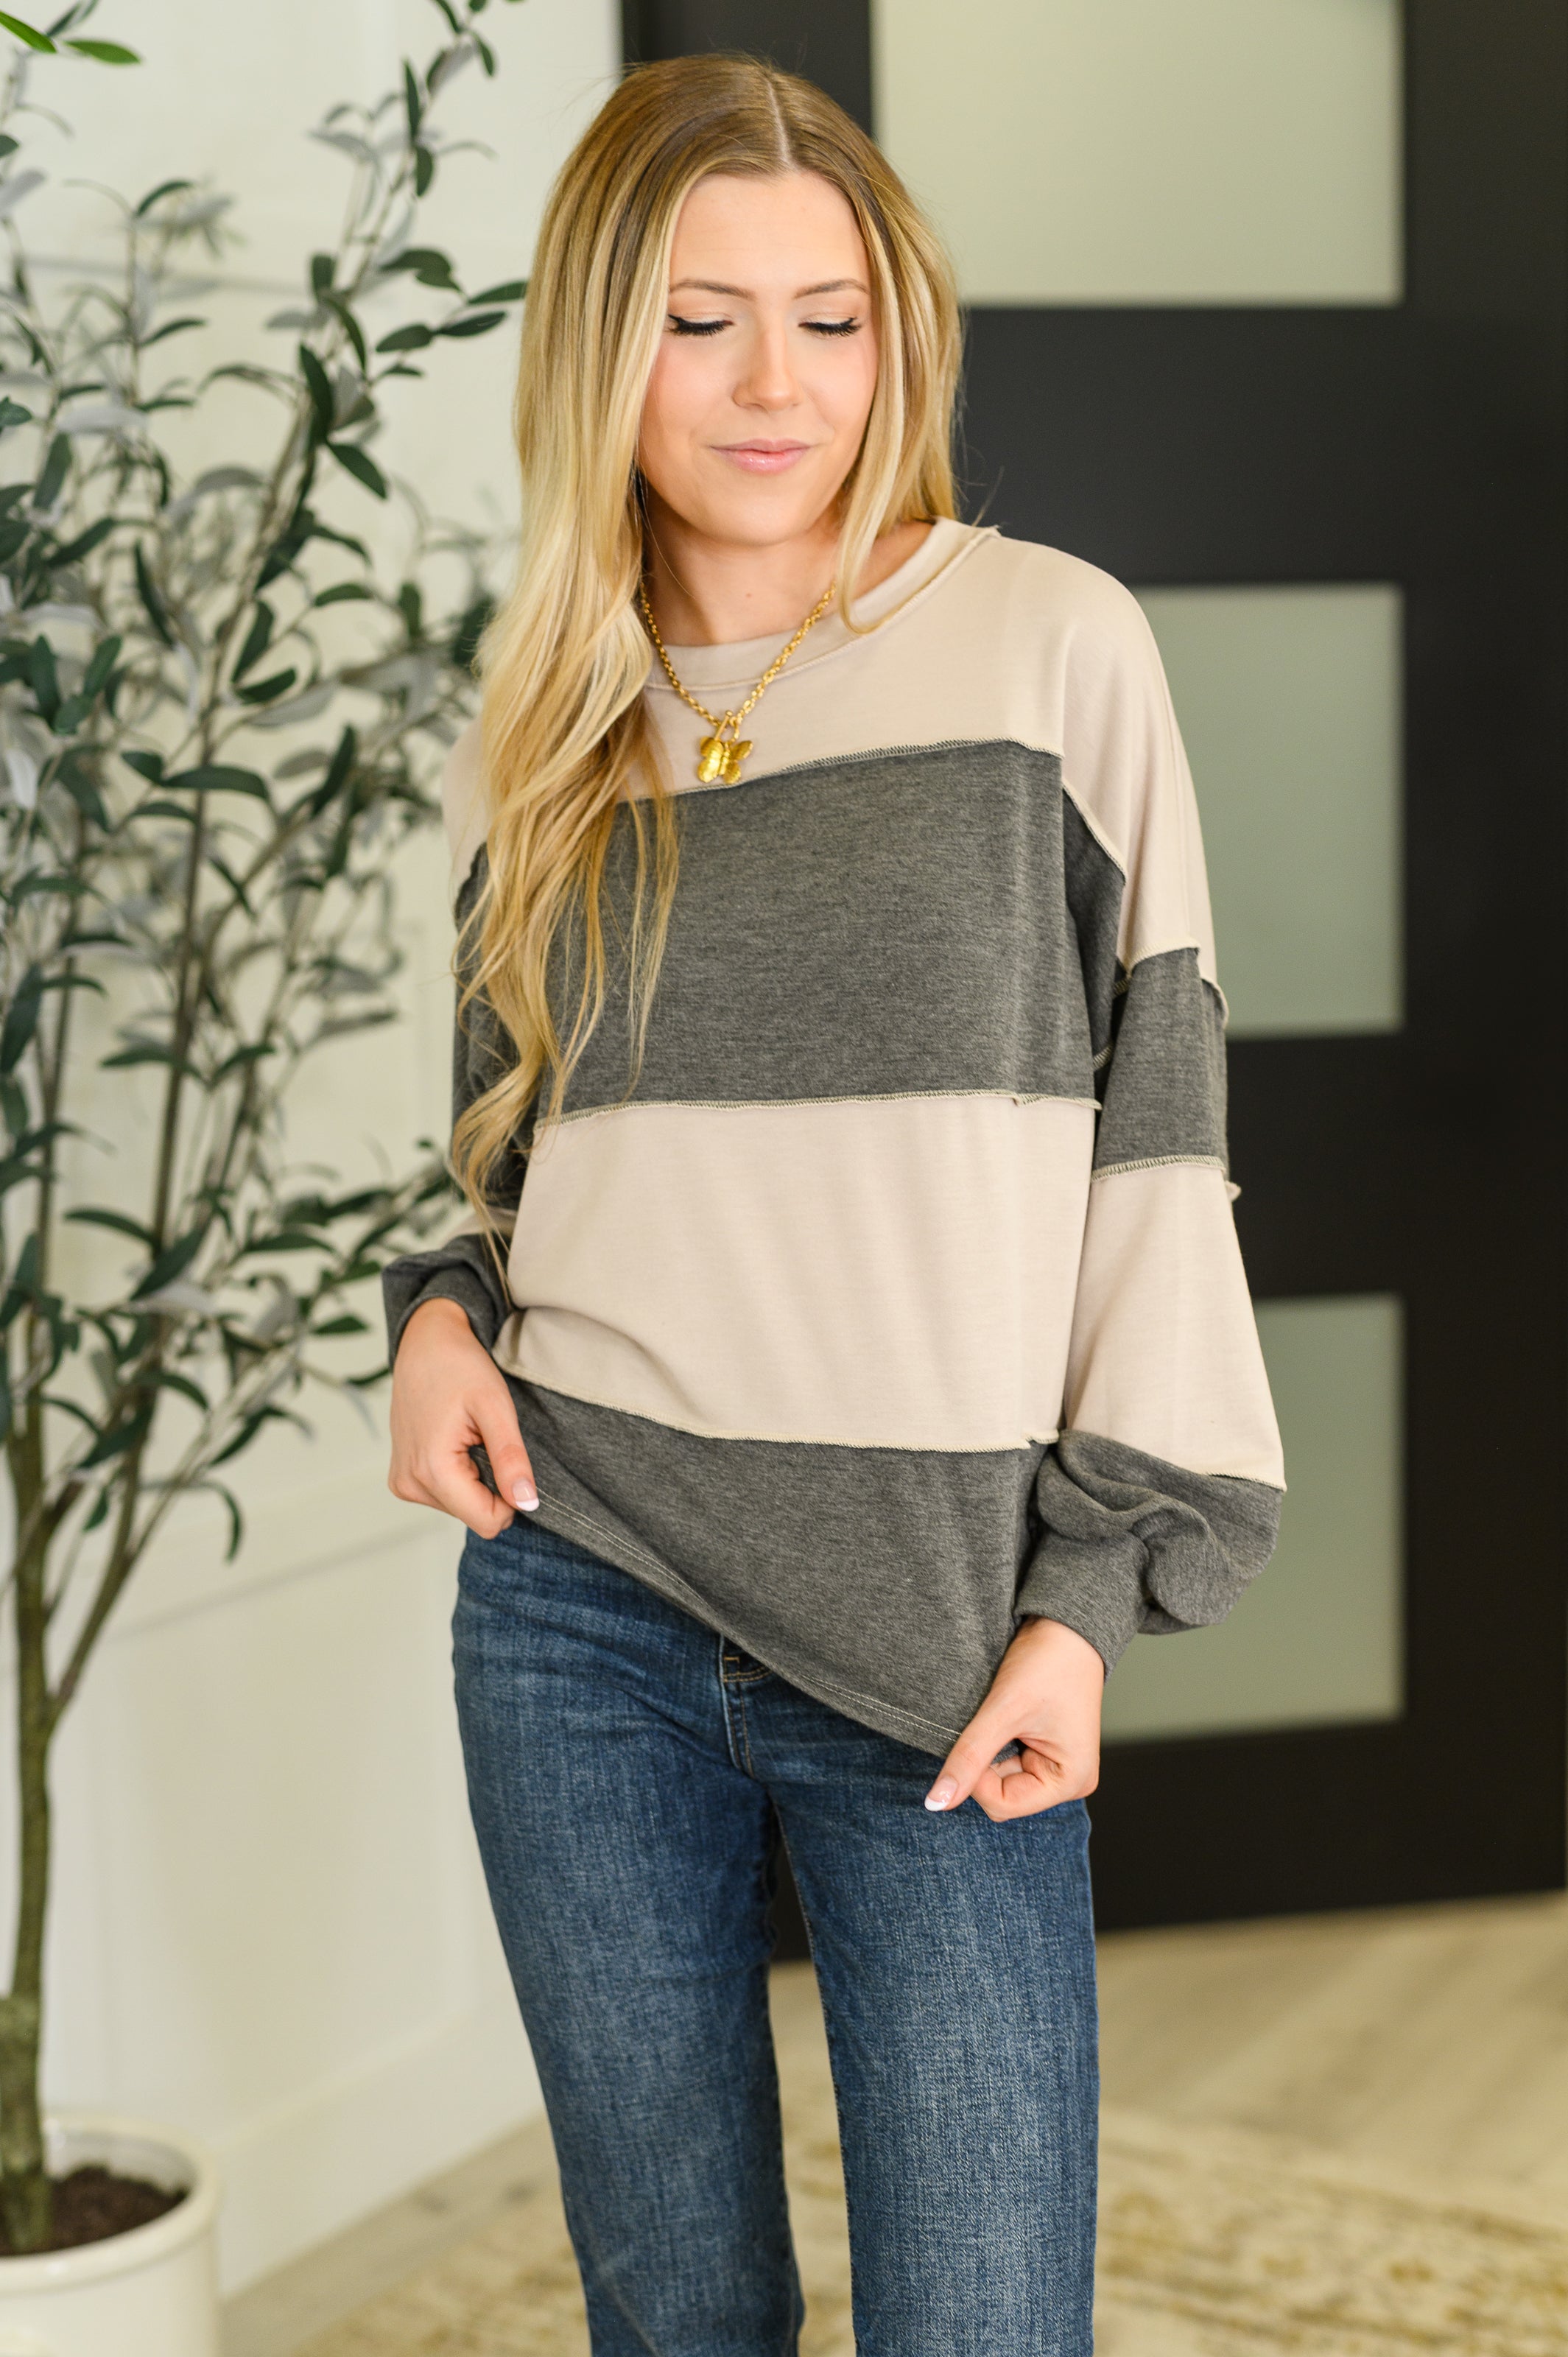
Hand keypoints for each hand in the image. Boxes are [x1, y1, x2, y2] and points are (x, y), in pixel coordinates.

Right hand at [388, 1296, 538, 1538]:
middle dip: (491, 1484)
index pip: (488, 1521)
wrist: (425, 1344)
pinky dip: (459, 1473)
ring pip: (462, 1506)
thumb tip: (526, 1503)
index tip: (510, 1459)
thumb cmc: (460, 1367)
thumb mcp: (495, 1408)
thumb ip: (510, 1459)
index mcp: (431, 1470)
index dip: (511, 1497)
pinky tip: (454, 1440)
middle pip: (474, 1514)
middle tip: (483, 1439)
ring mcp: (402, 1482)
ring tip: (466, 1435)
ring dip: (475, 1476)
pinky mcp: (403, 1478)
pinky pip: (446, 1495)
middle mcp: (409, 1484)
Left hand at [923, 1617, 1104, 1822]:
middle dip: (984, 1763)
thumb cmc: (1049, 1662)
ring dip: (988, 1750)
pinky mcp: (1045, 1750)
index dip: (976, 1778)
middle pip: (1001, 1795)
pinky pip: (1006, 1760)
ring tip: (1002, 1715)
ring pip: (999, 1777)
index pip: (1002, 1805)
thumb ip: (969, 1758)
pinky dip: (995, 1741)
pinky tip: (1004, 1716)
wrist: (1066, 1624)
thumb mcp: (1004, 1710)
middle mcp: (1068, 1781)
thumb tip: (936, 1803)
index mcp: (1070, 1780)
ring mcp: (1056, 1765)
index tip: (974, 1737)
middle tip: (992, 1722)